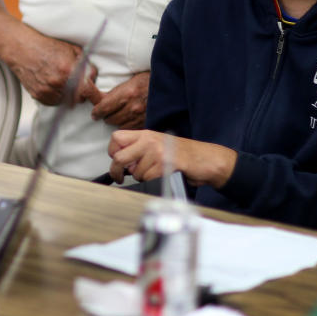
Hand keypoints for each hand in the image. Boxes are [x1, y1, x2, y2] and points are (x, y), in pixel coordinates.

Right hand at [9, 34, 100, 106]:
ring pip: (66, 102)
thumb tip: (93, 76)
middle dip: (80, 93)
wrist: (21, 49)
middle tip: (76, 84)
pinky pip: (53, 102)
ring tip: (62, 82)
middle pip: (78, 99)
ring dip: (67, 96)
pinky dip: (56, 97)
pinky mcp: (38, 96)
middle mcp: (57, 82)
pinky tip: (52, 85)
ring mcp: (46, 90)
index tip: (90, 88)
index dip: (91, 90)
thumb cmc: (45, 46)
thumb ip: (85, 63)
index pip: (87, 90)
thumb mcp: (70, 48)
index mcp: (68, 69)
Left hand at [92, 71, 148, 127]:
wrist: (171, 87)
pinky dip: (128, 126)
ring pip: (119, 126)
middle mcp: (133, 107)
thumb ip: (115, 91)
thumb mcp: (132, 80)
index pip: (102, 108)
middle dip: (106, 116)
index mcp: (126, 93)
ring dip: (117, 122)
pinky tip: (129, 120)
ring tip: (120, 116)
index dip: (96, 112)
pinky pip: (131, 130)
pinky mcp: (147, 124)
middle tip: (107, 113)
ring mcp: (140, 117)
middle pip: (109, 119)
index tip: (95, 114)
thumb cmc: (150, 81)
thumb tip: (98, 98)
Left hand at [106, 129, 236, 188]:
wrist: (204, 159)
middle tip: (119, 177)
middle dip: (116, 171)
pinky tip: (162, 174)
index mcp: (145, 134)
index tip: (115, 160)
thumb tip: (120, 163)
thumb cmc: (182, 154)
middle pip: (119, 157)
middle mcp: (149, 141)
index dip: (112, 151)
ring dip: (142, 177)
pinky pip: (148, 179)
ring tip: (155, 171)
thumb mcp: (157, 145)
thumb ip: (138, 150)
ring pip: (135, 172)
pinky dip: (152, 181)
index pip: (116, 138)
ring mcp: (157, 152)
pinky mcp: (165, 164)